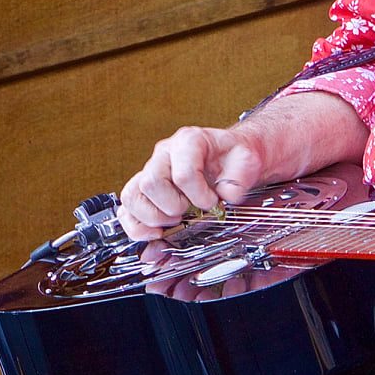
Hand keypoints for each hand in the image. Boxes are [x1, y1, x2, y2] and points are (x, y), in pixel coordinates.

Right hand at [117, 126, 268, 240]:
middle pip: (151, 183)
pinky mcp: (145, 189)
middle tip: (189, 212)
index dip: (198, 195)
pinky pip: (127, 209)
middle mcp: (164, 154)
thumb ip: (239, 179)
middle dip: (172, 207)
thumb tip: (225, 196)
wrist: (229, 156)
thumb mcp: (247, 161)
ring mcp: (151, 171)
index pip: (182, 173)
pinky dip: (136, 226)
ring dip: (152, 218)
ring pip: (132, 196)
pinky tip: (155, 233)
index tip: (211, 203)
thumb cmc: (233, 157)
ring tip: (173, 222)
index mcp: (188, 142)